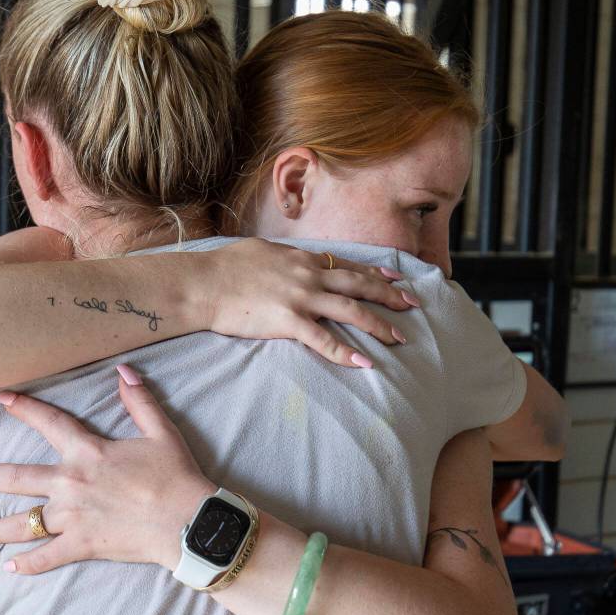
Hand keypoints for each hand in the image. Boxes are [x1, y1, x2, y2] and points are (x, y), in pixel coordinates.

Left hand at [0, 368, 215, 574]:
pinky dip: (29, 564)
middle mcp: (71, 483)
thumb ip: (139, 401)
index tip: (2, 399)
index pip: (49, 423)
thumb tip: (123, 370)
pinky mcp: (82, 545)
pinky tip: (11, 567)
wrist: (187, 521)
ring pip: (24, 522)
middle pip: (17, 477)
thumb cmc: (175, 475)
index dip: (24, 408)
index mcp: (88, 452)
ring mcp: (73, 517)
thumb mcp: (161, 431)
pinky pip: (48, 556)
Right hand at [202, 238, 419, 367]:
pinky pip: (325, 340)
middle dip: (389, 296)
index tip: (396, 280)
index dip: (375, 274)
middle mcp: (307, 275)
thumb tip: (287, 260)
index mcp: (301, 258)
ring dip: (378, 324)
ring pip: (350, 310)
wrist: (202, 283)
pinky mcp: (288, 321)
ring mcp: (300, 298)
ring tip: (399, 338)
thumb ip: (281, 257)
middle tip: (412, 306)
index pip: (347, 265)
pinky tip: (365, 363)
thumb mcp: (259, 251)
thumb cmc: (223, 267)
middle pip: (358, 285)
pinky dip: (346, 353)